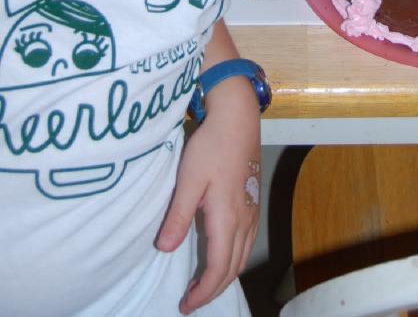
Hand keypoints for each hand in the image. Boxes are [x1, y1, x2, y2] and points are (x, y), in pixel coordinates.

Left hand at [156, 77, 260, 314]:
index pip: (218, 269)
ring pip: (242, 255)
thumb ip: (178, 216)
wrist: (238, 118)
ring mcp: (252, 210)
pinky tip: (222, 254)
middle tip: (191, 300)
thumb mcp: (189, 180)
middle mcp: (245, 219)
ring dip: (225, 275)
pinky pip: (246, 241)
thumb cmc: (212, 146)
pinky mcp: (252, 200)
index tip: (184, 305)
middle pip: (233, 267)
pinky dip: (233, 258)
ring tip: (204, 284)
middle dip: (214, 289)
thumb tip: (164, 249)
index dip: (202, 292)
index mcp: (228, 219)